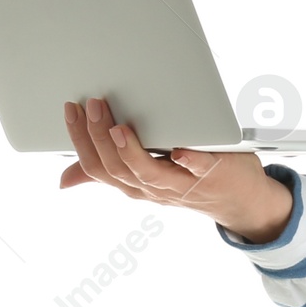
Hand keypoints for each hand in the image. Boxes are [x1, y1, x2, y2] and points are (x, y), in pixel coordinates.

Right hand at [58, 97, 286, 234]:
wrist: (240, 200)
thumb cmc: (189, 181)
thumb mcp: (146, 178)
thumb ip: (110, 172)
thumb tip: (65, 179)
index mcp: (136, 184)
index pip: (97, 167)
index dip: (80, 140)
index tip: (72, 110)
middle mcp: (154, 187)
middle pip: (117, 169)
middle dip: (99, 137)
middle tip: (94, 105)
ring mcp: (182, 183)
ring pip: (147, 173)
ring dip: (131, 150)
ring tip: (119, 127)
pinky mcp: (212, 173)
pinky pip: (198, 169)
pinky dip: (189, 161)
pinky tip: (180, 150)